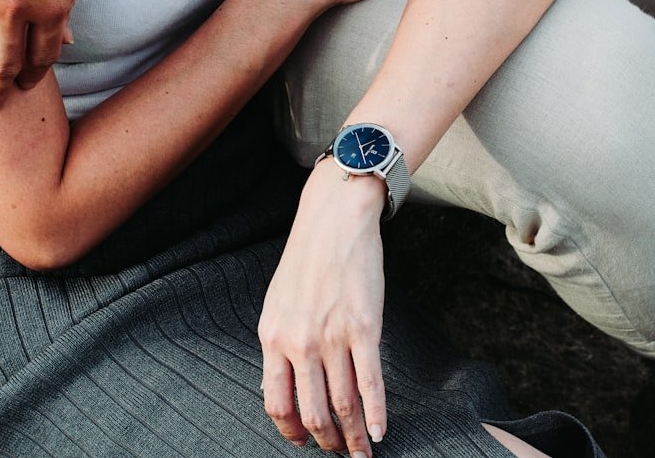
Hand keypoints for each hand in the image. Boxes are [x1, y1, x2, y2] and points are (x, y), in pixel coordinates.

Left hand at [259, 160, 388, 455]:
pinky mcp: (365, 328)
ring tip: (362, 453)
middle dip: (326, 442)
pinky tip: (380, 431)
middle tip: (338, 453)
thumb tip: (288, 382)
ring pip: (342, 404)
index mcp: (273, 337)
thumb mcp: (278, 302)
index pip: (277, 403)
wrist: (335, 221)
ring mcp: (333, 337)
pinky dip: (376, 414)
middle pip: (311, 412)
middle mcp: (300, 342)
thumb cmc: (307, 259)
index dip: (291, 432)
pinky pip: (370, 383)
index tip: (303, 443)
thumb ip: (281, 342)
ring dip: (353, 437)